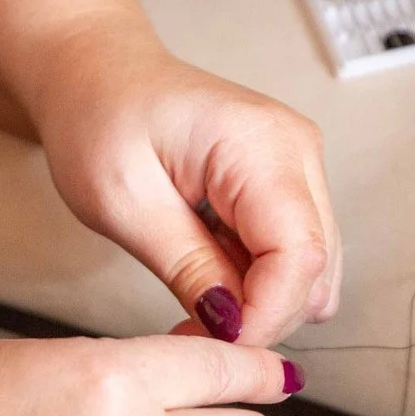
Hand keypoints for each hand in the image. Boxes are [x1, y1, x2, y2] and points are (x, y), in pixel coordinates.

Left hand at [25, 24, 340, 346]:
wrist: (97, 73)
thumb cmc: (99, 118)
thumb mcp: (123, 201)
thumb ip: (187, 266)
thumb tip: (235, 327)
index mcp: (259, 144)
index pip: (300, 255)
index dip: (265, 315)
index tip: (213, 343)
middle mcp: (297, 151)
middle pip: (317, 269)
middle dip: (262, 315)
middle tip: (190, 328)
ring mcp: (299, 167)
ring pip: (314, 271)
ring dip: (261, 302)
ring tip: (194, 298)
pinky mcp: (288, 184)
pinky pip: (294, 255)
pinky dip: (257, 282)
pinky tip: (209, 273)